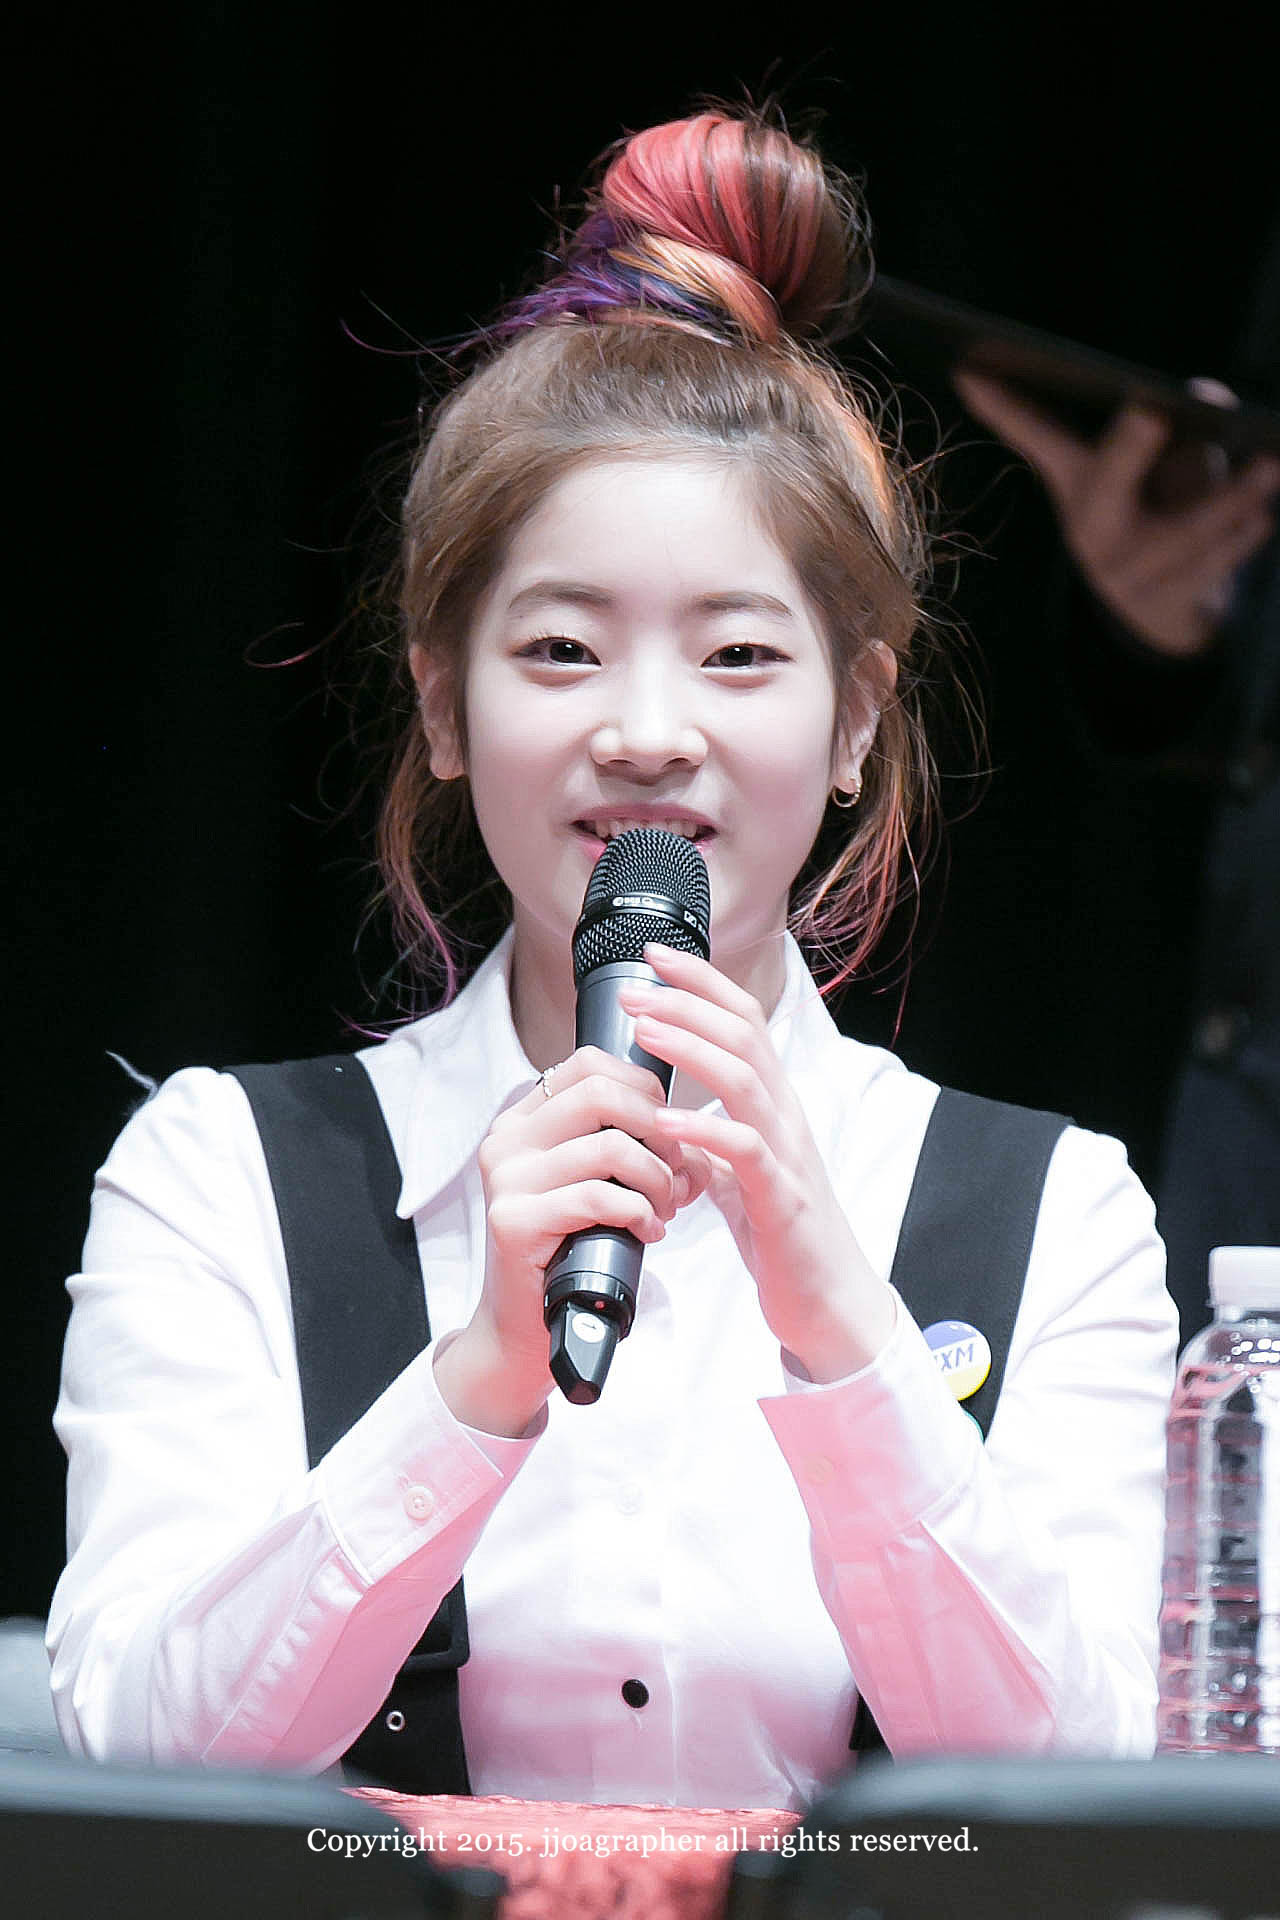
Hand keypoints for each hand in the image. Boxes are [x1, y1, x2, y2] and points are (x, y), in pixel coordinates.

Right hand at [434, 1046, 713, 1433]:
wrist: (528, 1327)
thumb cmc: (576, 1249)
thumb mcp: (606, 1183)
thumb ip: (638, 1146)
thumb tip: (698, 1135)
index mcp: (525, 1119)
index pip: (590, 1063)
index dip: (644, 1087)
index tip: (669, 1130)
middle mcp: (508, 1139)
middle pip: (601, 1092)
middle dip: (657, 1128)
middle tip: (676, 1170)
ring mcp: (506, 1178)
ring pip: (609, 1146)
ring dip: (657, 1179)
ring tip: (665, 1208)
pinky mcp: (513, 1220)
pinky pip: (598, 1196)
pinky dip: (639, 1212)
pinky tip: (648, 1231)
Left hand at [616, 943, 895, 1381]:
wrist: (830, 1303)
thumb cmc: (783, 1237)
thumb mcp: (737, 1176)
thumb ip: (711, 1142)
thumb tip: (671, 1118)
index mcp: (774, 1106)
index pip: (743, 1022)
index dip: (702, 983)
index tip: (654, 957)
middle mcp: (786, 1118)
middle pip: (744, 1034)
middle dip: (688, 1001)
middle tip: (635, 984)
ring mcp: (787, 1155)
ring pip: (745, 1079)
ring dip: (691, 1048)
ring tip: (644, 1029)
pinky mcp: (781, 1199)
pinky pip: (745, 1151)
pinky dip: (704, 1129)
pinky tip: (666, 1120)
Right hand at [954, 369, 1279, 657]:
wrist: (1170, 614)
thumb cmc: (1167, 513)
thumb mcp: (1164, 466)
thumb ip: (1176, 427)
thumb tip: (1207, 400)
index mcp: (1080, 485)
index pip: (1036, 434)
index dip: (1002, 404)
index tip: (969, 367)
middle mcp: (1092, 528)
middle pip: (1105, 481)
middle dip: (1130, 445)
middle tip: (1154, 409)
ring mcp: (1123, 573)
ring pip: (1180, 532)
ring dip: (1232, 496)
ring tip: (1270, 463)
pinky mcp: (1163, 605)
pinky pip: (1208, 568)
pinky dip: (1241, 538)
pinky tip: (1262, 516)